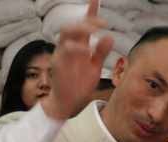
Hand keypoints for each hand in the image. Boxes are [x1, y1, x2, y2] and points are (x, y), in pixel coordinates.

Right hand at [41, 0, 113, 119]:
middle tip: (102, 23)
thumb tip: (109, 36)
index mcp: (79, 46)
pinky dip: (76, 48)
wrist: (68, 103)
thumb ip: (101, 52)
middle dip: (87, 21)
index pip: (84, 25)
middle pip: (73, 26)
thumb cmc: (79, 84)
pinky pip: (64, 51)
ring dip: (80, 29)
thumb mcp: (95, 67)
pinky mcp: (58, 64)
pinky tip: (86, 49)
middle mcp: (69, 47)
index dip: (90, 12)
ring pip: (66, 33)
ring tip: (94, 31)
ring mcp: (62, 54)